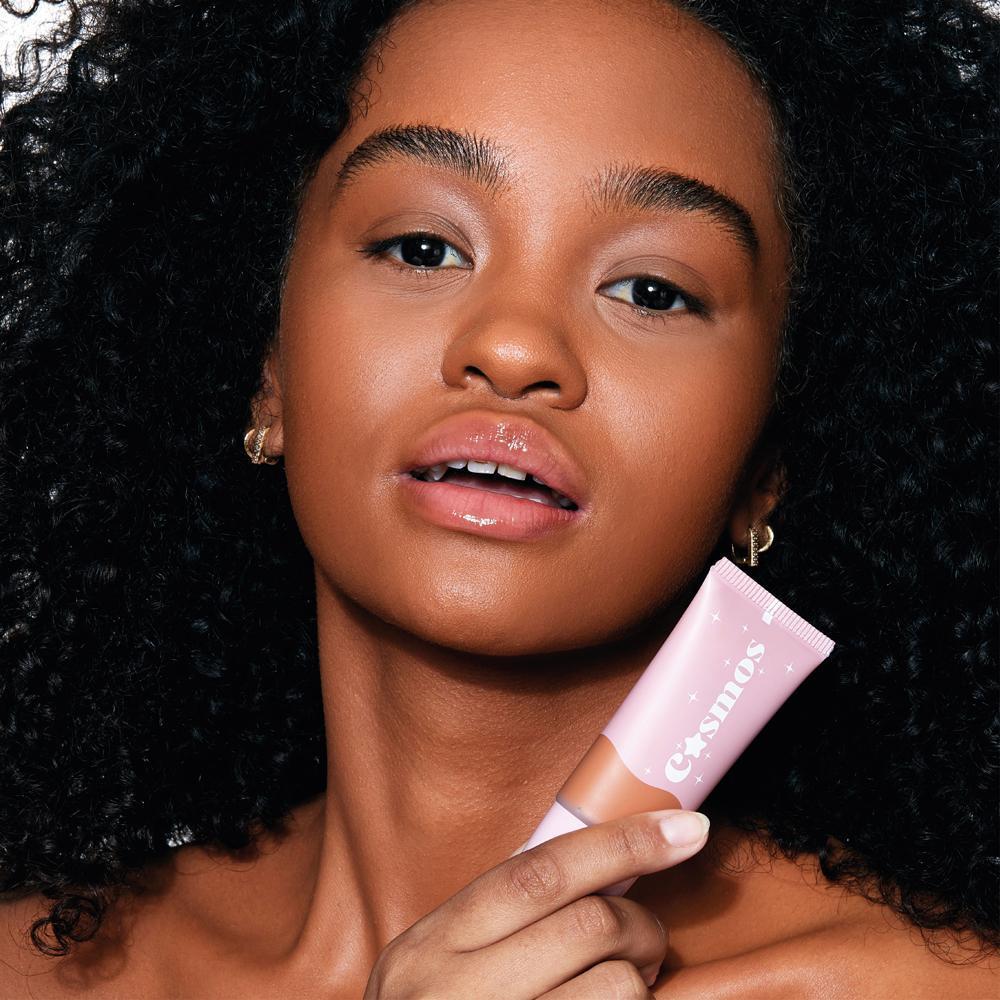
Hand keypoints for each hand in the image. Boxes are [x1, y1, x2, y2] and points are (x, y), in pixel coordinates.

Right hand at [363, 808, 710, 998]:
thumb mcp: (441, 961)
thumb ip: (504, 911)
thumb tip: (601, 853)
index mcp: (434, 944)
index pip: (540, 873)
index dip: (621, 843)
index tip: (684, 829)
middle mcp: (458, 993)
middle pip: (589, 925)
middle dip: (640, 924)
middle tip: (644, 939)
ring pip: (617, 987)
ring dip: (639, 982)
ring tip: (624, 987)